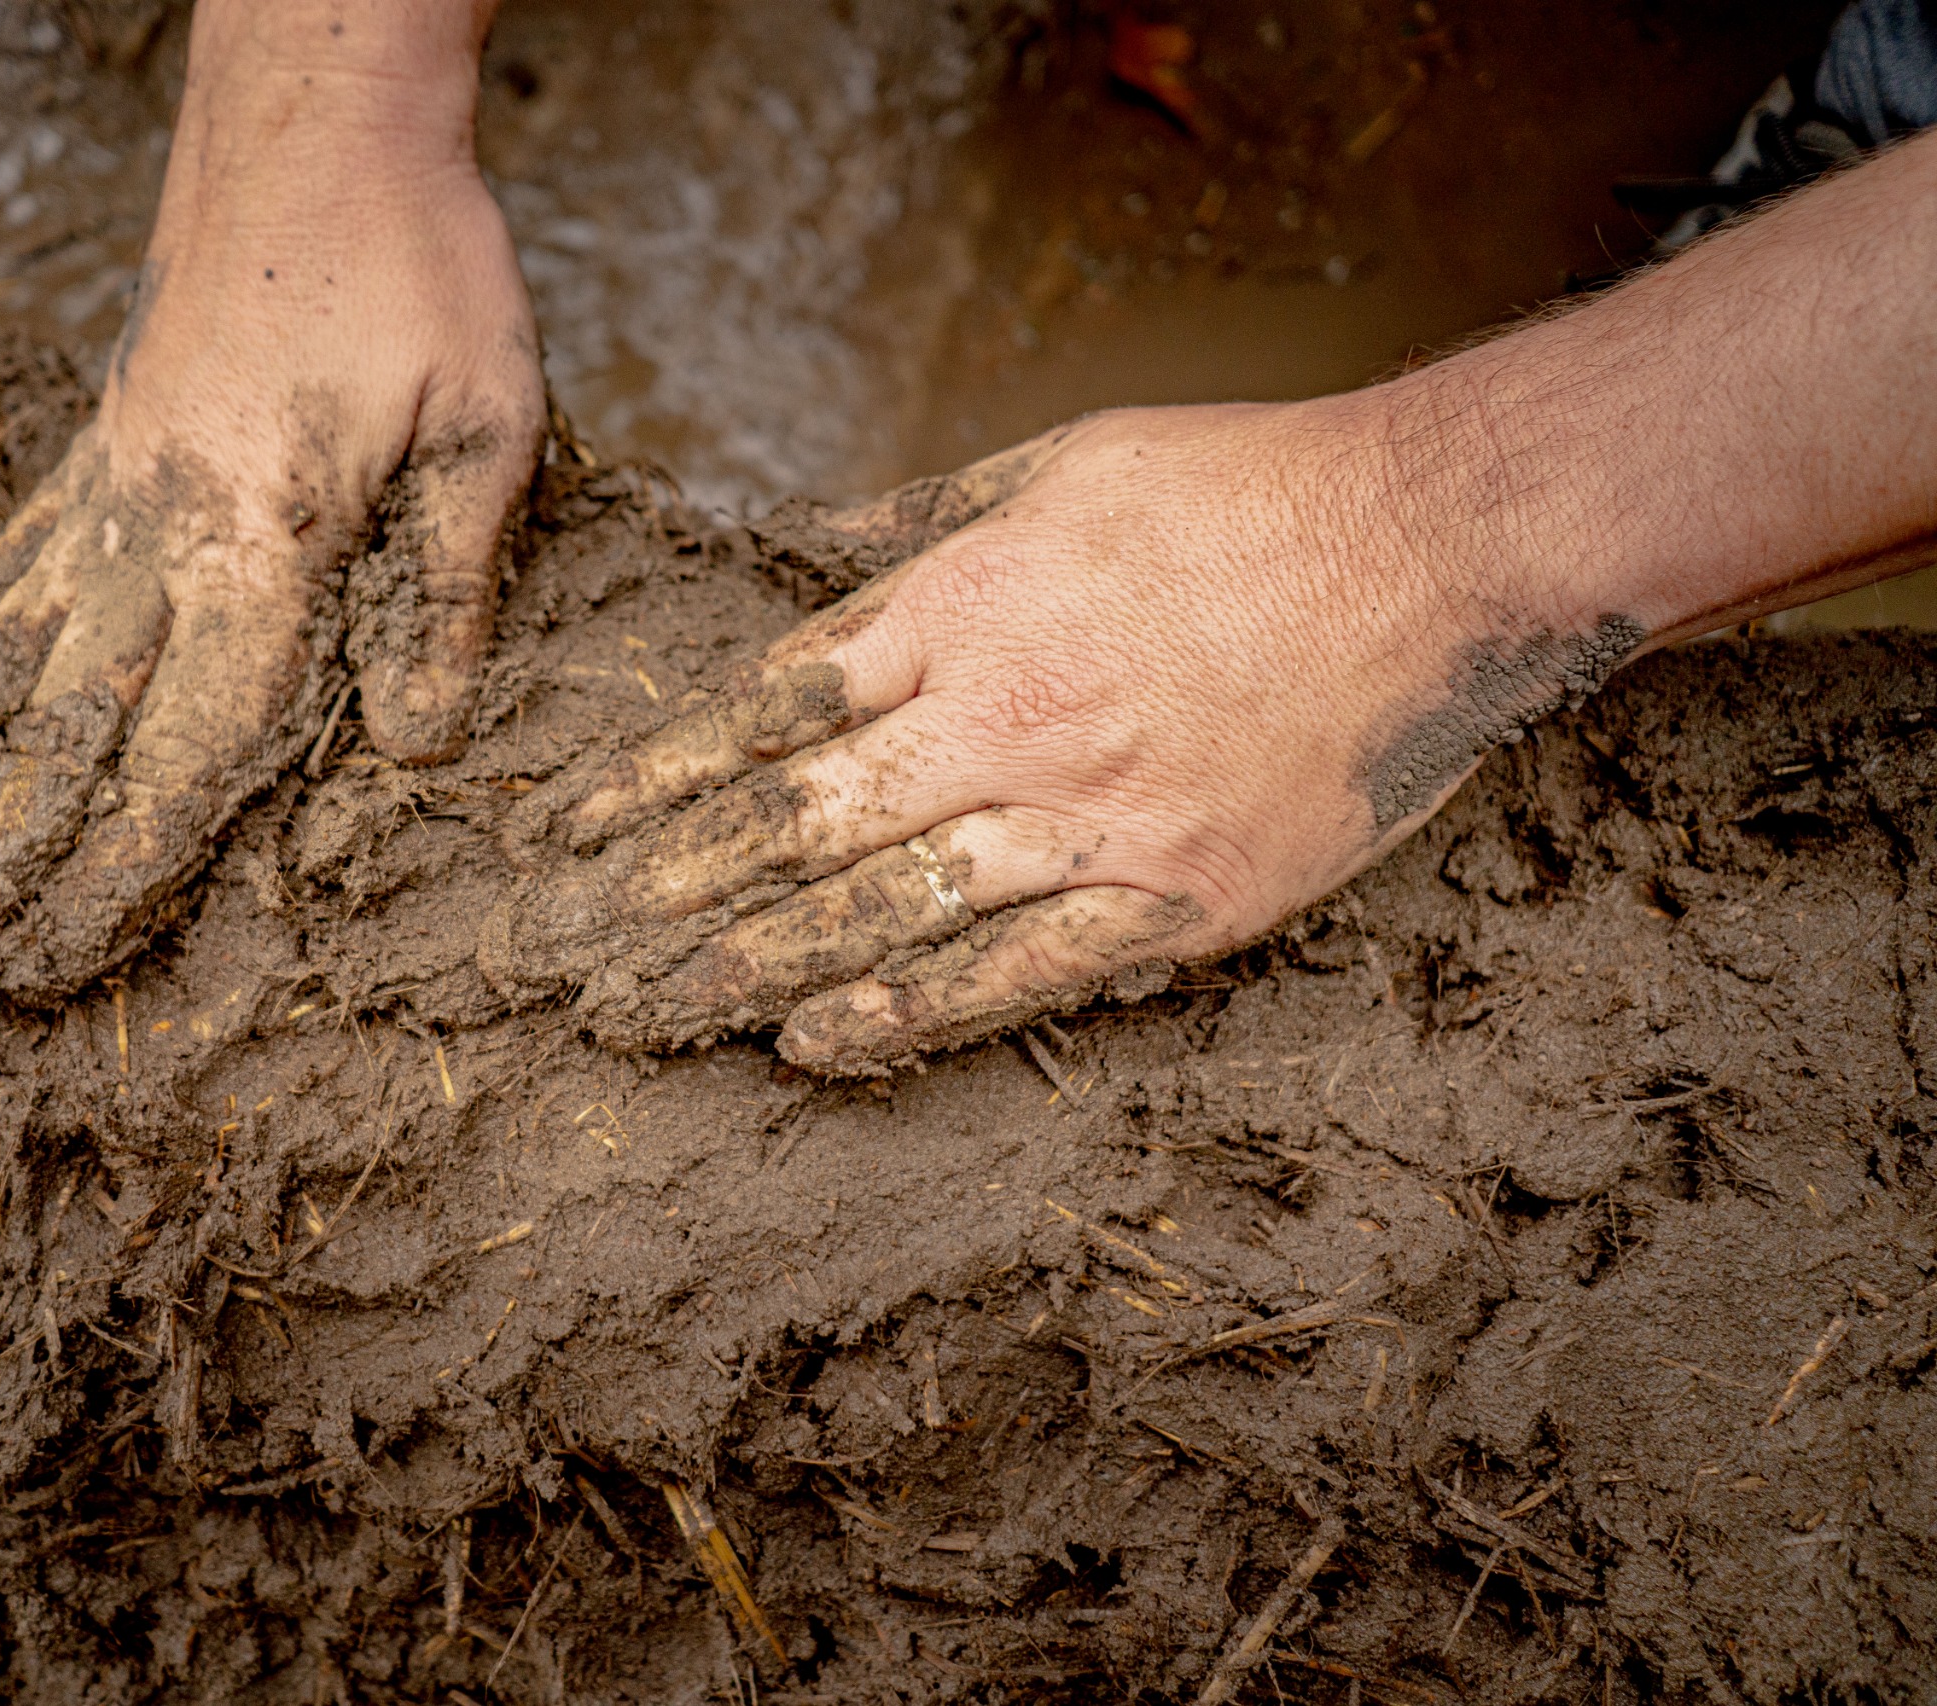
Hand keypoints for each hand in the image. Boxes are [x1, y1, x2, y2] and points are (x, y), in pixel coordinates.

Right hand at [0, 1, 540, 1008]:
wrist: (314, 122)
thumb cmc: (418, 266)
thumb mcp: (485, 430)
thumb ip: (445, 596)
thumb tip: (417, 745)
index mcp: (260, 548)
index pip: (179, 754)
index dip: (115, 876)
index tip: (49, 967)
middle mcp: (152, 539)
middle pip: (49, 740)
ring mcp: (102, 499)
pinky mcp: (87, 464)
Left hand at [486, 399, 1642, 1071]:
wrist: (1448, 547)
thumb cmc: (1255, 490)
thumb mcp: (1066, 459)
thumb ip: (925, 516)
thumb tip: (811, 538)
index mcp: (962, 605)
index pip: (761, 706)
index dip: (652, 777)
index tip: (567, 832)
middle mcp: (1000, 719)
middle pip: (788, 827)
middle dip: (660, 899)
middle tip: (563, 960)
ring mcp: (1086, 819)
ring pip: (876, 915)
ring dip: (743, 975)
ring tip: (642, 1022)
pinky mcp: (1175, 899)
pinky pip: (1010, 978)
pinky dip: (903, 1017)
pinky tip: (812, 1048)